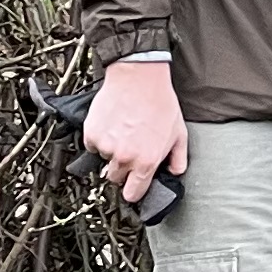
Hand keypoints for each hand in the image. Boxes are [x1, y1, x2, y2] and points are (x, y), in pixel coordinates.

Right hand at [84, 58, 185, 206]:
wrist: (138, 77)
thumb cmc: (159, 102)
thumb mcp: (179, 133)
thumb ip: (178, 158)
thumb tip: (175, 172)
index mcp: (146, 162)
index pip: (133, 194)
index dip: (133, 191)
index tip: (133, 186)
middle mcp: (124, 158)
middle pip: (115, 179)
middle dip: (122, 169)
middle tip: (130, 150)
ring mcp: (106, 146)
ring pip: (104, 160)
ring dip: (111, 151)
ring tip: (122, 132)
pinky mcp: (92, 134)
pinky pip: (93, 145)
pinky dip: (99, 139)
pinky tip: (112, 125)